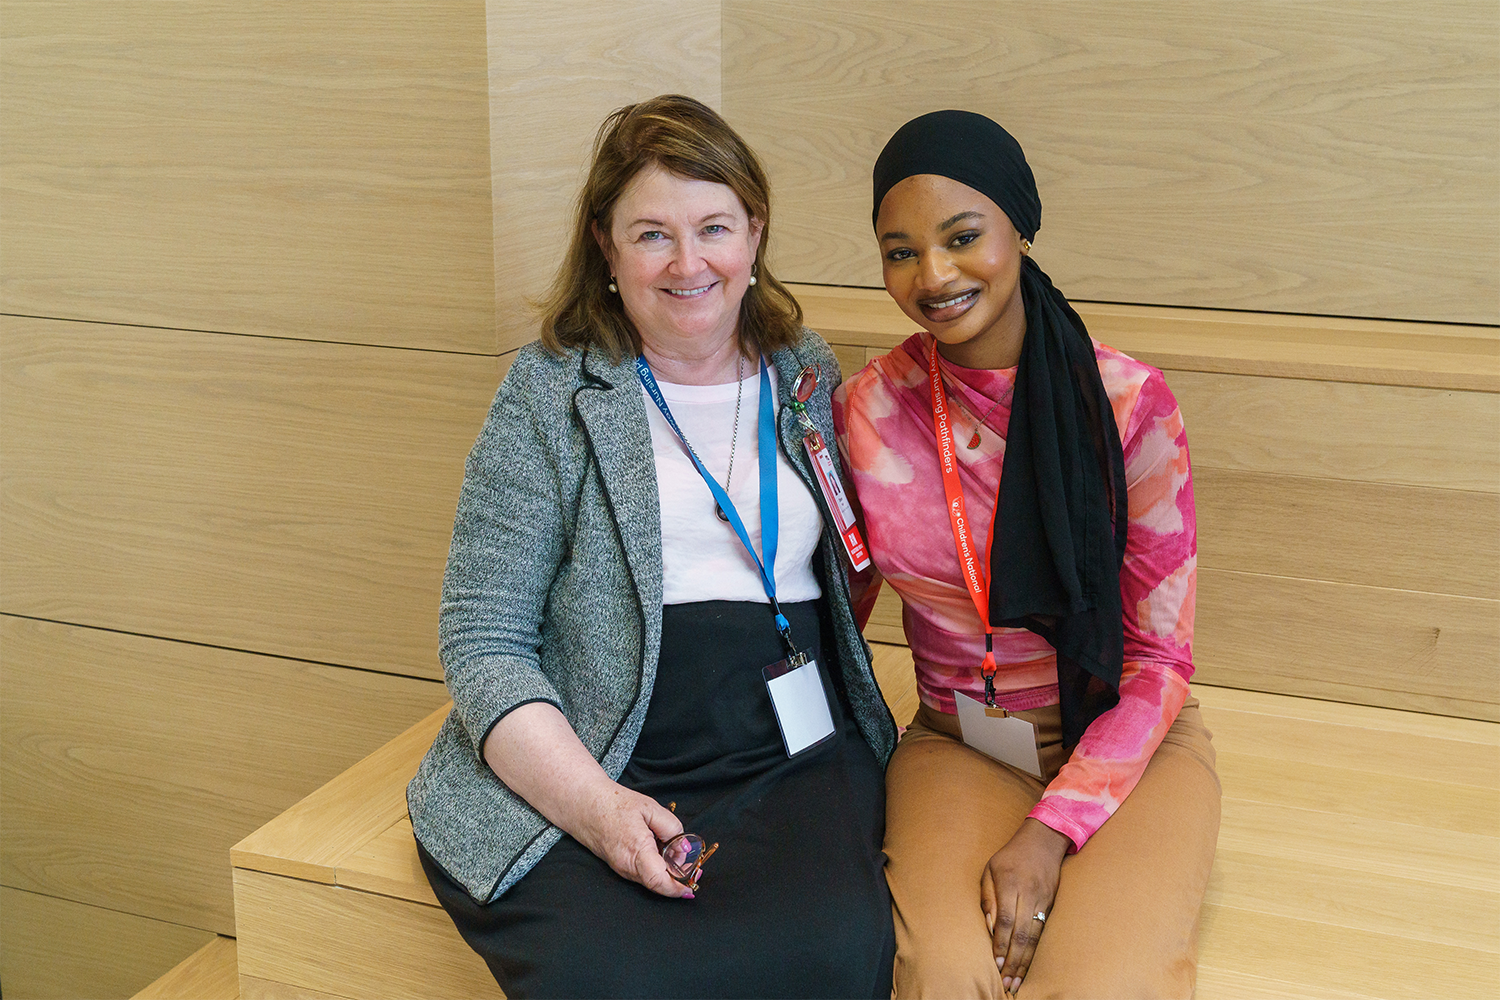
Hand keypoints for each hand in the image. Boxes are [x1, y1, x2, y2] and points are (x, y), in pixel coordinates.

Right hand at [573, 782, 693, 898]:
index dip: (678, 888)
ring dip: (667, 871)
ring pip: (650, 879)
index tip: (691, 886)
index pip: (659, 881)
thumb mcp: (650, 808)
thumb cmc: (615, 803)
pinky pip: (642, 873)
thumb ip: (671, 827)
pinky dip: (656, 867)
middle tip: (691, 862)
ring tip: (674, 850)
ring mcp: (621, 868)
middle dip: (677, 877)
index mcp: (636, 850)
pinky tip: (659, 850)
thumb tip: (684, 848)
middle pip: (658, 883)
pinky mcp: (619, 866)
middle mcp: (627, 866)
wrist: (584, 804)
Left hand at [980, 818, 1069, 995]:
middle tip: (1007, 982)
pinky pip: (1042, 932)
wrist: (1044, 840)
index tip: (996, 963)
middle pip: (1021, 933)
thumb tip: (988, 927)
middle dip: (1013, 961)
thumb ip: (987, 898)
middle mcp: (1029, 894)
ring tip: (1017, 981)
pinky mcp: (1050, 905)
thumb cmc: (1010, 856)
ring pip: (1034, 936)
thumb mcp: (990, 869)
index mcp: (1010, 883)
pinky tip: (1028, 965)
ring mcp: (1043, 900)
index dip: (1001, 943)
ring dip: (1025, 961)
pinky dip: (1034, 951)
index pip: (1006, 919)